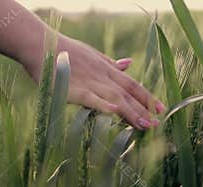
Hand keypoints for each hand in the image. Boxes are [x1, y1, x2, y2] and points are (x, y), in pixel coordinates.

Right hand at [29, 35, 165, 129]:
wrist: (41, 45)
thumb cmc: (64, 50)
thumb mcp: (92, 54)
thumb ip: (110, 62)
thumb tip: (128, 63)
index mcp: (105, 68)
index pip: (131, 84)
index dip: (146, 96)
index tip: (160, 108)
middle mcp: (102, 75)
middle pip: (128, 92)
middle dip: (144, 107)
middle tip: (158, 123)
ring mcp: (89, 81)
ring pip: (115, 97)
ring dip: (131, 112)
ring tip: (145, 125)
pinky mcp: (74, 88)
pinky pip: (92, 98)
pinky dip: (104, 104)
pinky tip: (116, 112)